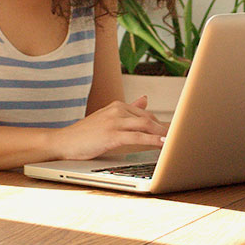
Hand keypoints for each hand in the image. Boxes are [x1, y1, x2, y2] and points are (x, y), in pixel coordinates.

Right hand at [53, 95, 167, 160]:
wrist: (63, 142)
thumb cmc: (85, 133)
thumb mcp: (107, 118)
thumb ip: (127, 110)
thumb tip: (145, 99)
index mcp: (117, 106)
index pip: (145, 114)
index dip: (161, 124)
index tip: (174, 131)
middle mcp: (117, 110)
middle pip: (148, 119)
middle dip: (165, 129)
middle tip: (181, 137)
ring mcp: (114, 122)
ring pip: (145, 126)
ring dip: (163, 134)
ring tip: (176, 141)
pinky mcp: (111, 135)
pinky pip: (137, 137)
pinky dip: (152, 140)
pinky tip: (162, 144)